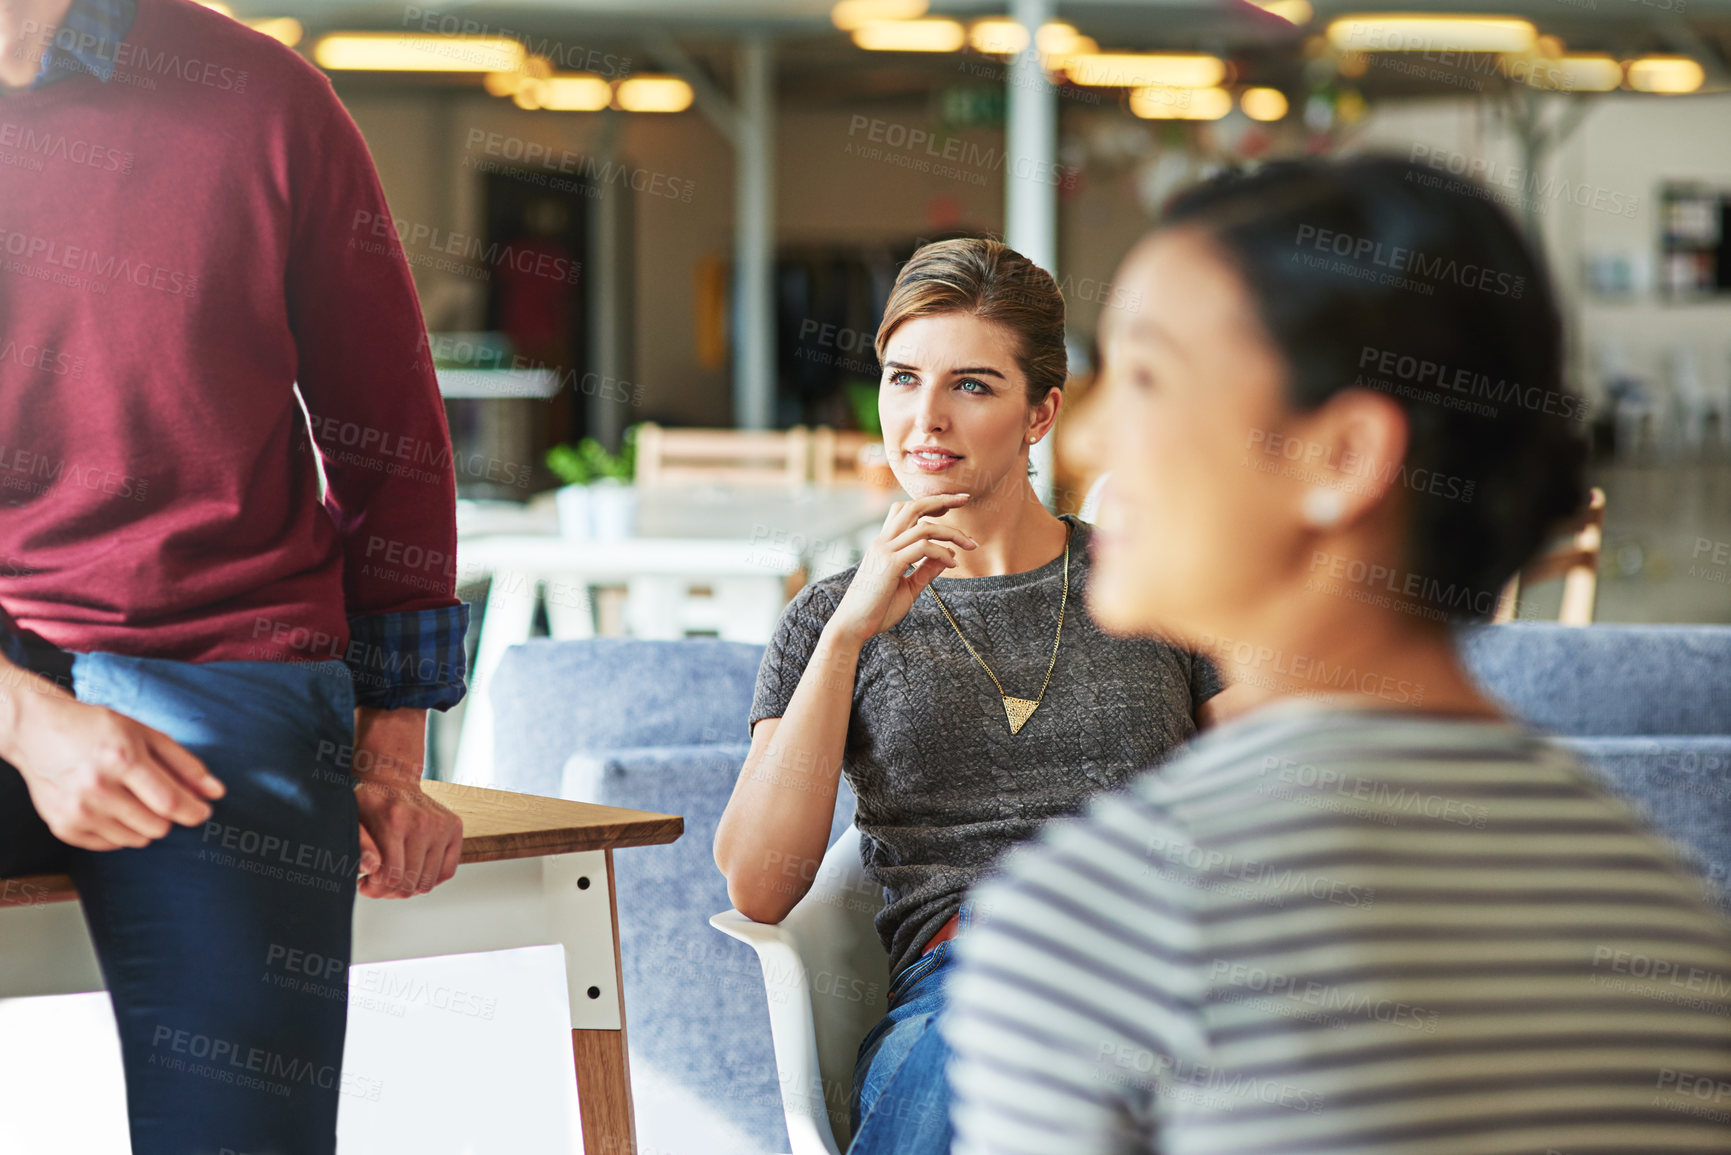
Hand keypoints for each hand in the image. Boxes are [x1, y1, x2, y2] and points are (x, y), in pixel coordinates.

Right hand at [0, 675, 223, 850]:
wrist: (38, 732)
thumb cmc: (98, 729)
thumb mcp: (146, 734)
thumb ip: (185, 764)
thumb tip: (217, 792)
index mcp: (121, 759)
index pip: (170, 802)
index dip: (194, 811)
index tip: (204, 812)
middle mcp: (97, 788)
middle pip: (157, 826)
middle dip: (168, 815)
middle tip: (160, 797)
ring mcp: (77, 811)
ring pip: (137, 839)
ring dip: (145, 824)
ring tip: (130, 797)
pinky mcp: (63, 827)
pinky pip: (111, 845)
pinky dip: (120, 831)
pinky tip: (111, 806)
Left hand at [351, 707, 460, 898]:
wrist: (393, 779)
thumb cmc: (368, 802)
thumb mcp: (351, 820)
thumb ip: (358, 845)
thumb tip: (370, 868)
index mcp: (395, 821)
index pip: (392, 876)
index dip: (376, 889)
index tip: (365, 883)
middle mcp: (423, 823)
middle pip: (410, 883)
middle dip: (389, 891)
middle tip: (378, 881)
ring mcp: (443, 825)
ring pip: (428, 882)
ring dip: (409, 887)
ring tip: (395, 874)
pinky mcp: (455, 828)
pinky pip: (447, 872)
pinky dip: (429, 877)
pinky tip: (413, 867)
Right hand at [826, 493, 978, 647]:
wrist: (853, 627)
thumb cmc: (877, 610)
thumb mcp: (908, 588)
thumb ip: (926, 571)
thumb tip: (949, 557)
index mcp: (883, 545)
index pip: (905, 511)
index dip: (929, 504)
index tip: (952, 505)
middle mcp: (882, 542)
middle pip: (913, 507)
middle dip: (941, 500)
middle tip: (965, 499)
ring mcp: (885, 551)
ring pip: (924, 527)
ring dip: (952, 533)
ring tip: (970, 545)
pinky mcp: (890, 565)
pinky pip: (923, 548)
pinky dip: (943, 553)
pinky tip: (953, 565)